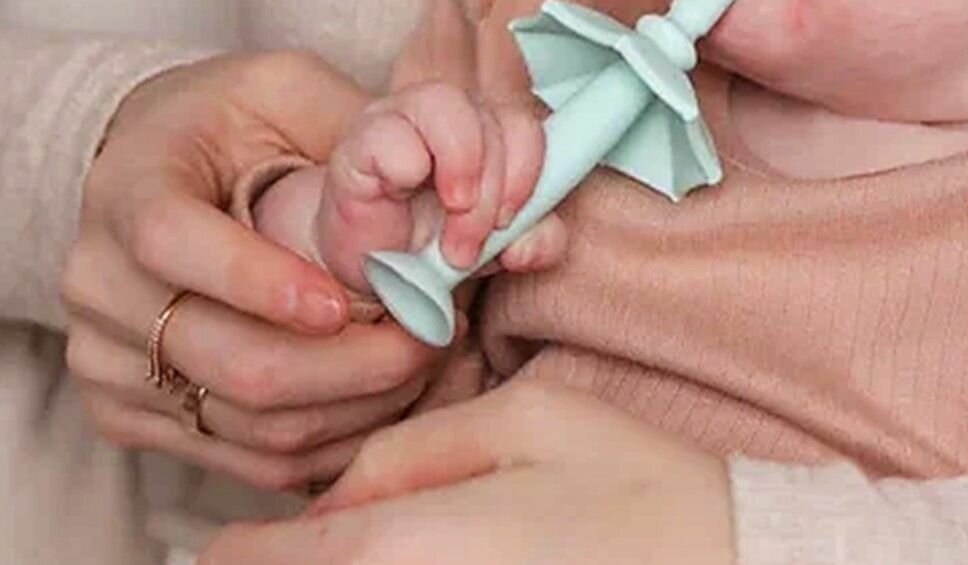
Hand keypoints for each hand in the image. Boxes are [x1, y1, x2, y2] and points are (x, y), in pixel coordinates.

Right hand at [61, 51, 449, 489]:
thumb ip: (343, 120)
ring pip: (236, 418)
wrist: (147, 163)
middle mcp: (100, 283)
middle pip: (220, 356)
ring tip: (421, 365)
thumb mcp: (281, 85)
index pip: (173, 245)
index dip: (260, 282)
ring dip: (346, 405)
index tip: (345, 301)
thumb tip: (421, 173)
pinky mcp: (128, 411)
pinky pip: (234, 454)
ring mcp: (106, 358)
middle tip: (428, 337)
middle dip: (343, 361)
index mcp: (129, 190)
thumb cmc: (227, 116)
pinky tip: (379, 402)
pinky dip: (319, 441)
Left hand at [201, 382, 734, 564]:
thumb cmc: (640, 486)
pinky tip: (449, 555)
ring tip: (383, 537)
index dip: (231, 551)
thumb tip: (328, 500)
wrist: (734, 561)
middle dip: (298, 560)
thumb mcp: (529, 418)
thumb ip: (410, 451)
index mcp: (400, 548)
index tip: (231, 542)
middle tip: (323, 534)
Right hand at [314, 80, 562, 289]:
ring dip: (459, 167)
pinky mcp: (359, 140)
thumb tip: (530, 246)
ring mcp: (401, 117)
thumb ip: (532, 242)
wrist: (367, 270)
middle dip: (491, 191)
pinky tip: (399, 193)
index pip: (525, 121)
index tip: (510, 219)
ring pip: (447, 102)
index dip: (527, 171)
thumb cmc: (431, 245)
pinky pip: (389, 131)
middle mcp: (450, 113)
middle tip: (469, 243)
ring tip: (448, 213)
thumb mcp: (498, 250)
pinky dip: (404, 166)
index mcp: (489, 128)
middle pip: (493, 119)